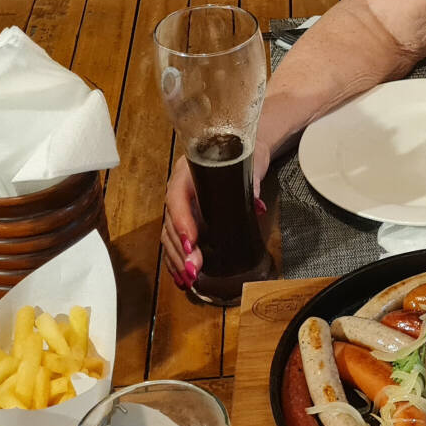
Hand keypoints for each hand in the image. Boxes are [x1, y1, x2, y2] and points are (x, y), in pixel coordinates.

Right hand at [160, 149, 269, 289]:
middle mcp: (179, 189)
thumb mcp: (250, 163)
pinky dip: (177, 259)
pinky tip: (182, 277)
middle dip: (181, 249)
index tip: (190, 242)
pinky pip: (175, 240)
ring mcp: (181, 204)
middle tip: (193, 270)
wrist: (241, 146)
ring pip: (170, 234)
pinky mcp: (186, 217)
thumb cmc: (243, 152)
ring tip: (188, 279)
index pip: (177, 197)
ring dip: (177, 259)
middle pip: (171, 222)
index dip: (182, 221)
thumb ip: (251, 183)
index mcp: (188, 172)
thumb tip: (255, 205)